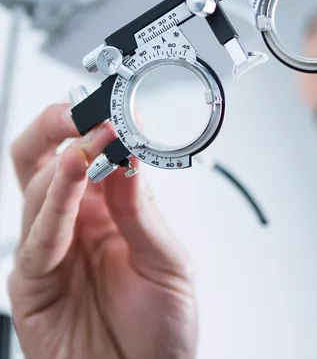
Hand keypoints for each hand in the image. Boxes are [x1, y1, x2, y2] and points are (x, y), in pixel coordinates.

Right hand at [8, 103, 196, 358]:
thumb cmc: (162, 323)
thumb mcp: (166, 260)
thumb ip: (142, 211)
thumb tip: (128, 156)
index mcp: (111, 208)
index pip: (94, 155)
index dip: (100, 128)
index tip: (120, 110)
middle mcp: (77, 220)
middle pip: (45, 158)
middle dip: (56, 126)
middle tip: (79, 109)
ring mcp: (52, 248)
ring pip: (37, 188)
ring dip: (62, 162)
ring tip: (89, 141)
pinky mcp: (32, 282)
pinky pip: (36, 238)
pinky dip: (53, 204)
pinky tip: (71, 177)